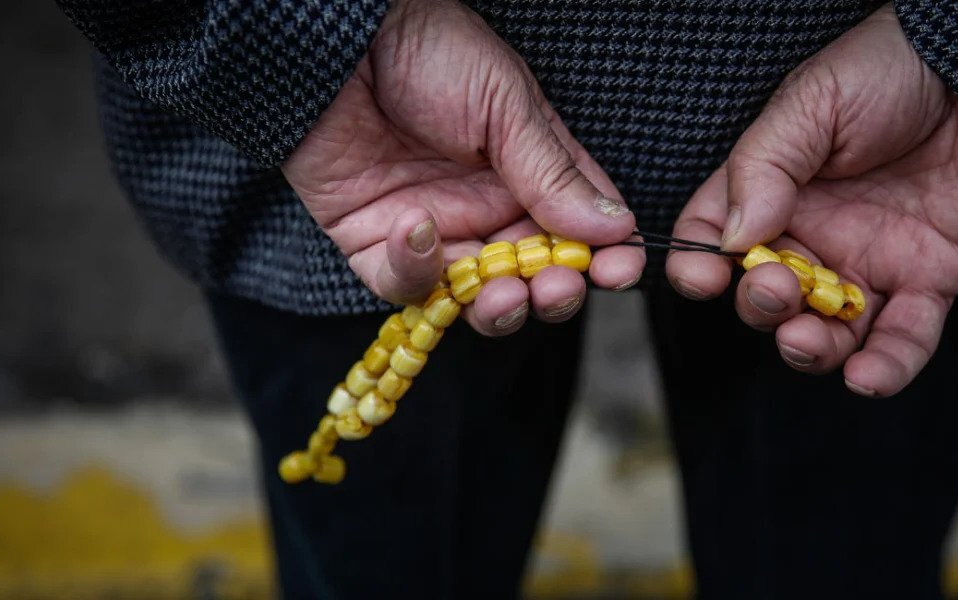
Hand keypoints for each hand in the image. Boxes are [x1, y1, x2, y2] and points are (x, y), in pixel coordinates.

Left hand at [283, 0, 643, 334]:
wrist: (339, 44)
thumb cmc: (429, 52)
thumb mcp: (505, 104)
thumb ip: (554, 172)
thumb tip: (617, 227)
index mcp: (530, 174)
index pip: (579, 231)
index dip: (603, 259)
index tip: (619, 272)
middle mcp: (486, 210)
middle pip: (531, 279)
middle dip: (551, 294)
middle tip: (555, 288)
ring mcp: (435, 232)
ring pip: (474, 301)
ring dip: (495, 306)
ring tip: (503, 292)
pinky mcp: (377, 245)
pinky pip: (406, 285)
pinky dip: (417, 270)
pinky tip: (419, 227)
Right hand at [666, 5, 957, 396]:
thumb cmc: (890, 71)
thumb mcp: (810, 103)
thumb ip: (763, 168)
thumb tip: (733, 240)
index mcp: (771, 192)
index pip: (715, 241)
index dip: (699, 266)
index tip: (704, 278)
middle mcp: (812, 236)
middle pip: (764, 297)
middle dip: (760, 306)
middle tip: (776, 288)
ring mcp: (866, 263)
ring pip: (825, 332)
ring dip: (808, 350)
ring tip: (806, 340)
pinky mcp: (926, 282)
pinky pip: (902, 339)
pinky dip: (885, 368)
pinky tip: (866, 378)